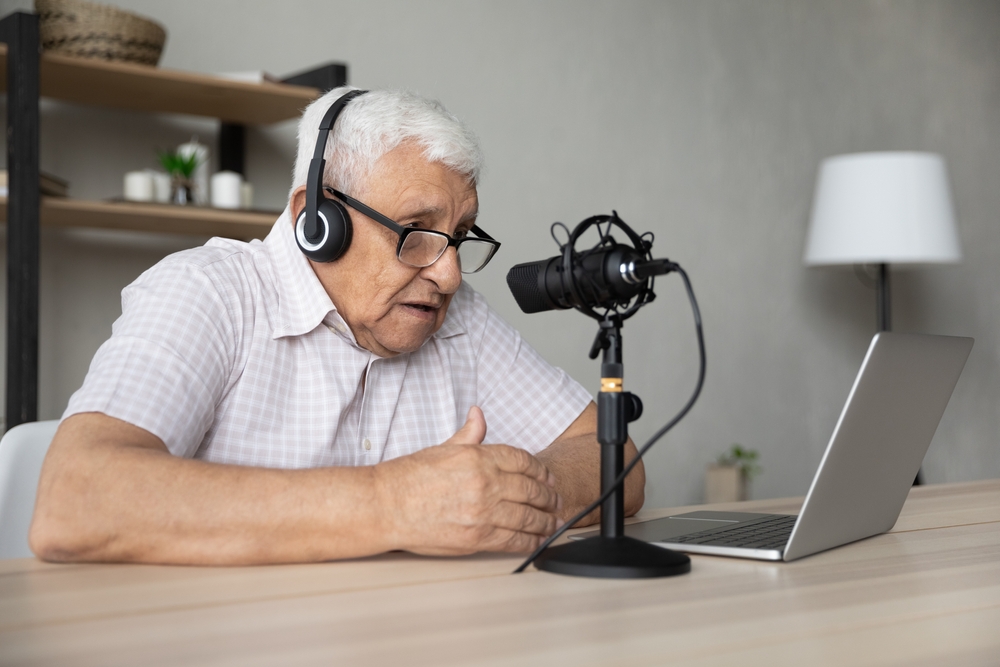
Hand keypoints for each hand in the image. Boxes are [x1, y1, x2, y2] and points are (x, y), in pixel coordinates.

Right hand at [374, 406, 563, 554]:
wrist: (385, 507)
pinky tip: (538, 540)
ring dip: (546, 521)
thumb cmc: (408, 478)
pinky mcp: (477, 538)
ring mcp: (483, 512)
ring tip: (554, 523)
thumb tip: (479, 415)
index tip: (547, 477)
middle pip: (532, 489)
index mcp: (479, 457)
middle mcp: (485, 483)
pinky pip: (514, 540)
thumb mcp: (442, 447)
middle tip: (558, 501)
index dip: (541, 470)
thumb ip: (468, 434)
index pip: (523, 460)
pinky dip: (531, 541)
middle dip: (549, 497)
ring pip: (528, 517)